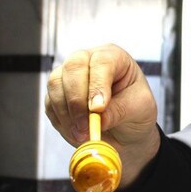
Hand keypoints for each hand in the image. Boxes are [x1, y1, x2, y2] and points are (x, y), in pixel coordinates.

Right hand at [45, 44, 159, 187]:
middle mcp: (88, 61)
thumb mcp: (140, 109)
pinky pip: (50, 105)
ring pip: (55, 85)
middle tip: (87, 126)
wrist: (127, 130)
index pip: (101, 62)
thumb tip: (98, 117)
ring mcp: (69, 76)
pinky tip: (77, 134)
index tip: (98, 109)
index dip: (98, 84)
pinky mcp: (57, 95)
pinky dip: (61, 123)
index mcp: (114, 57)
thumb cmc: (137, 111)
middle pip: (72, 68)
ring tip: (83, 134)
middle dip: (77, 100)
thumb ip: (119, 110)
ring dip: (67, 114)